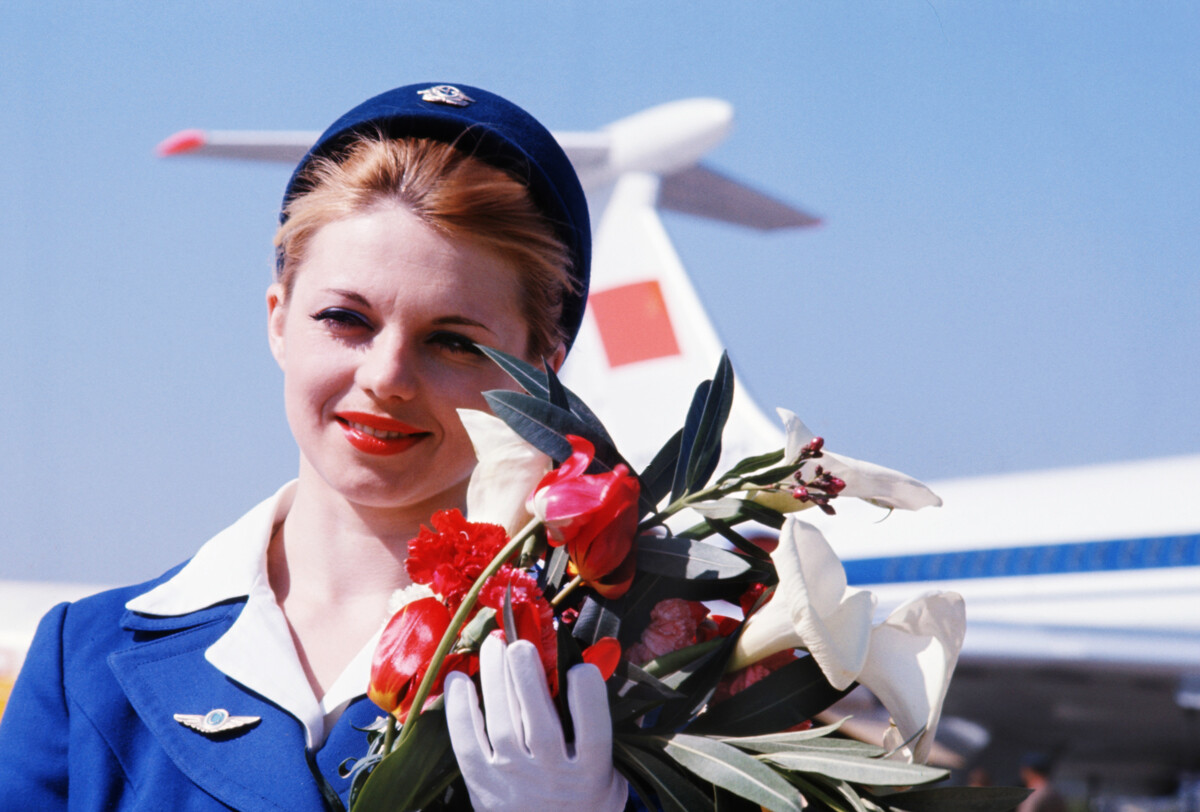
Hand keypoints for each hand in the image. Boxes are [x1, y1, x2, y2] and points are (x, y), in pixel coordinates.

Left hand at [444, 635, 626, 810]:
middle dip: (527, 676)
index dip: (587, 695)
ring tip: (493, 646)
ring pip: (501, 723)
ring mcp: (515, 781)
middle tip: (520, 643)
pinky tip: (458, 680)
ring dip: (494, 679)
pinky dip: (460, 711)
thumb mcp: (608, 775)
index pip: (592, 729)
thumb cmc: (584, 804)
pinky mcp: (483, 787)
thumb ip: (601, 732)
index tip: (580, 667)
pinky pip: (467, 744)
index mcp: (591, 772)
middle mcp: (552, 775)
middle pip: (539, 720)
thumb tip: (589, 670)